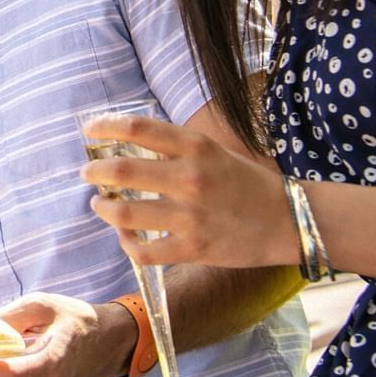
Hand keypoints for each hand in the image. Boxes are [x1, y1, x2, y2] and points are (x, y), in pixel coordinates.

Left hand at [81, 114, 295, 269]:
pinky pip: (143, 251)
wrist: (287, 220)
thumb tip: (128, 144)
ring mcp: (190, 216)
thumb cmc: (245, 183)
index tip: (90, 130)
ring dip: (103, 208)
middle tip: (88, 174)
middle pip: (122, 171)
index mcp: (196, 147)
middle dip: (95, 172)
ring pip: (124, 214)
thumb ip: (175, 149)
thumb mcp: (213, 152)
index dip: (106, 126)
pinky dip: (126, 243)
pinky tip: (125, 236)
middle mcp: (190, 178)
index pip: (138, 128)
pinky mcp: (193, 248)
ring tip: (99, 204)